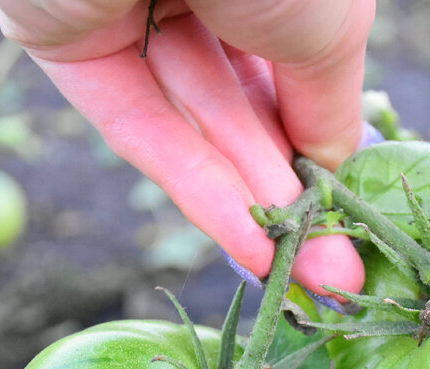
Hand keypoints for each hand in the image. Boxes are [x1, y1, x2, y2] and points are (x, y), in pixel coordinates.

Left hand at [0, 0, 374, 297]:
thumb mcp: (330, 30)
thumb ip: (331, 104)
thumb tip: (339, 172)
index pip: (300, 75)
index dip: (328, 157)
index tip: (357, 231)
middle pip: (251, 112)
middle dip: (297, 201)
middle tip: (337, 282)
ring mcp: (136, 15)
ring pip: (202, 126)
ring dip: (255, 205)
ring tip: (302, 277)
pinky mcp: (72, 45)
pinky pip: (142, 125)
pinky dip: (197, 189)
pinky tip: (249, 246)